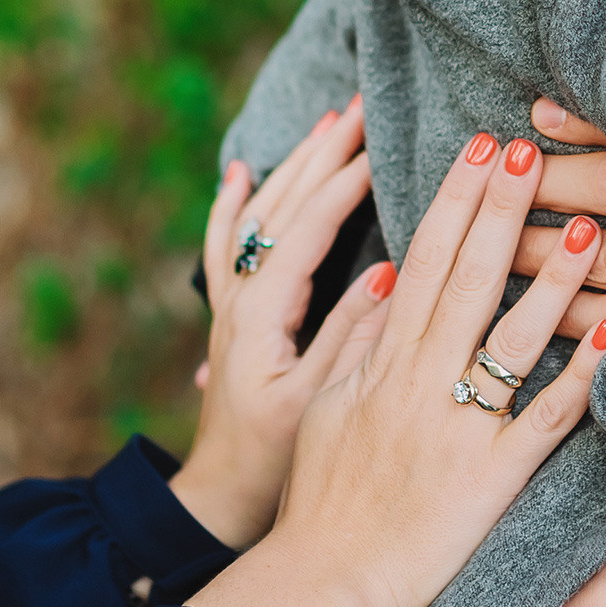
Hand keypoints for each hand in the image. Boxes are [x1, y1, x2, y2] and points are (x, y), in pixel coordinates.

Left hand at [171, 100, 386, 550]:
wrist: (217, 499)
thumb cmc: (269, 464)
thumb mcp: (316, 405)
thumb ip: (350, 340)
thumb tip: (388, 274)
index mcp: (260, 318)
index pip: (305, 232)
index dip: (343, 185)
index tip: (383, 145)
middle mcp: (239, 300)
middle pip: (278, 207)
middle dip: (320, 154)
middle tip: (360, 107)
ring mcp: (231, 305)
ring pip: (258, 214)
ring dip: (293, 165)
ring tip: (328, 121)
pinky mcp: (232, 316)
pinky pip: (228, 242)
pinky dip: (235, 202)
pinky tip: (241, 172)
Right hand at [189, 132, 605, 606]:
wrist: (324, 581)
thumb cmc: (321, 498)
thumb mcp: (327, 404)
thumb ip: (361, 342)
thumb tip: (388, 278)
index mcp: (385, 361)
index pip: (426, 260)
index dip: (457, 200)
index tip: (482, 147)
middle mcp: (422, 382)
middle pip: (468, 279)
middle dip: (502, 208)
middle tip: (531, 149)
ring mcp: (459, 428)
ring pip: (511, 338)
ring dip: (553, 279)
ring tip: (589, 224)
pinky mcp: (492, 477)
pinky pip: (545, 420)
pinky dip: (580, 376)